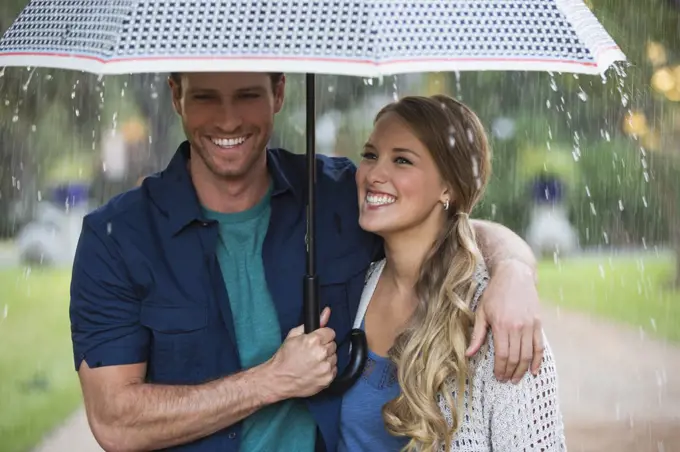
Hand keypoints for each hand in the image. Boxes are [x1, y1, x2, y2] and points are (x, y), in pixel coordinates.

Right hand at [267, 307, 336, 398]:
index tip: (317, 341)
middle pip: (333, 345)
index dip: (323, 336)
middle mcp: (322, 353)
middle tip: (312, 352)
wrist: (279, 379)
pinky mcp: (327, 379)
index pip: (330, 332)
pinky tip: (315, 370)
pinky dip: (326, 369)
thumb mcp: (294, 335)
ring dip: (326, 358)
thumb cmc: (284, 358)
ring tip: (313, 362)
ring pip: (334, 357)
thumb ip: (313, 323)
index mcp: (314, 340)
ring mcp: (325, 367)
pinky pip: (333, 370)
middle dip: (324, 347)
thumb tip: (326, 312)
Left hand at [465, 260, 543, 383]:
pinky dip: (537, 360)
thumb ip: (477, 335)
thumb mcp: (482, 312)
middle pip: (515, 357)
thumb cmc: (494, 293)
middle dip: (510, 372)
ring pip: (527, 355)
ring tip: (516, 379)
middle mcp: (517, 327)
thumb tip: (469, 354)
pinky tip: (533, 371)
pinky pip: (539, 346)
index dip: (500, 369)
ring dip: (522, 370)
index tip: (498, 377)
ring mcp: (530, 325)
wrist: (515, 275)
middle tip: (506, 380)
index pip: (502, 354)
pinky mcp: (538, 323)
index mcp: (501, 325)